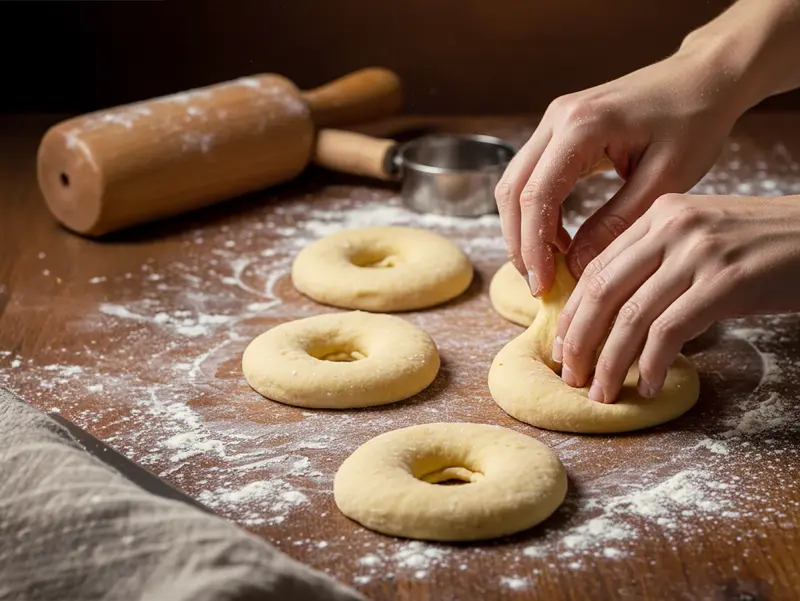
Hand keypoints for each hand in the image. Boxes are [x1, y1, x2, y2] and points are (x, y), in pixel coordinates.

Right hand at [495, 40, 749, 296]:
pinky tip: (560, 239)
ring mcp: (554, 121)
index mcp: (582, 126)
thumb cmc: (695, 121)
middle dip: (519, 242)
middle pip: (512, 190)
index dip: (532, 247)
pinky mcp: (560, 129)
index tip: (542, 285)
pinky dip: (538, 212)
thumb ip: (618, 222)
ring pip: (516, 184)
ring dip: (524, 228)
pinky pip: (533, 176)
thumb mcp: (665, 179)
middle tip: (537, 283)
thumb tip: (578, 265)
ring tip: (547, 266)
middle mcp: (557, 118)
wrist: (703, 78)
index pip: (536, 196)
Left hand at [551, 193, 799, 402]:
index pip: (596, 268)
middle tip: (571, 375)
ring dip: (610, 361)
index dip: (573, 313)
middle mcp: (672, 227)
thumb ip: (655, 261)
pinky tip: (647, 384)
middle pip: (603, 292)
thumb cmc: (760, 245)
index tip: (562, 345)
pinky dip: (651, 363)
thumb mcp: (700, 238)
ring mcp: (698, 253)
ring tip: (602, 391)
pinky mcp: (725, 282)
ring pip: (631, 316)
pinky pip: (670, 331)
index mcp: (658, 214)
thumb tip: (612, 312)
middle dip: (580, 340)